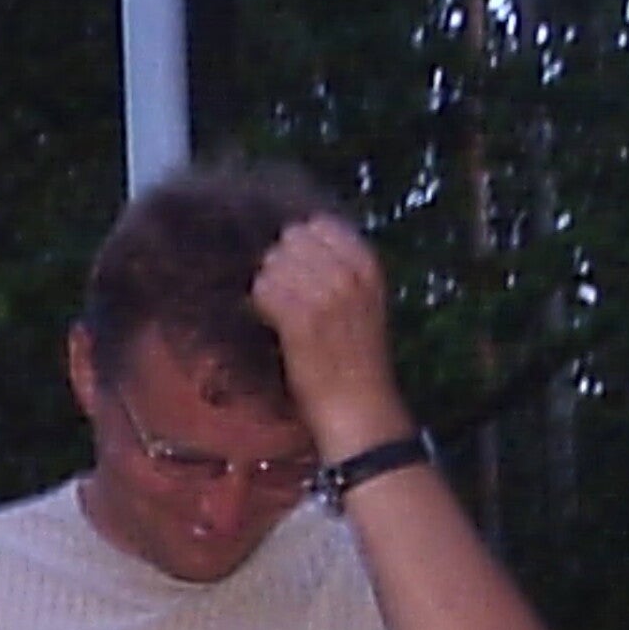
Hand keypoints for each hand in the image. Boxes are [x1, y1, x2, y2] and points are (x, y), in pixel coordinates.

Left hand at [250, 215, 415, 459]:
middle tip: (284, 294)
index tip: (298, 270)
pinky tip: (270, 321)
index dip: (300, 244)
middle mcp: (349, 274)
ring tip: (279, 311)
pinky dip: (259, 304)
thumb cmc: (355, 356)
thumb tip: (295, 239)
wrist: (358, 404)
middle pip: (291, 240)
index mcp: (368, 265)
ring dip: (268, 284)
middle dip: (280, 262)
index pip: (320, 225)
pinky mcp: (300, 320)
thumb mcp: (362, 300)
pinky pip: (263, 291)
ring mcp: (325, 295)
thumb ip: (339, 268)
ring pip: (273, 264)